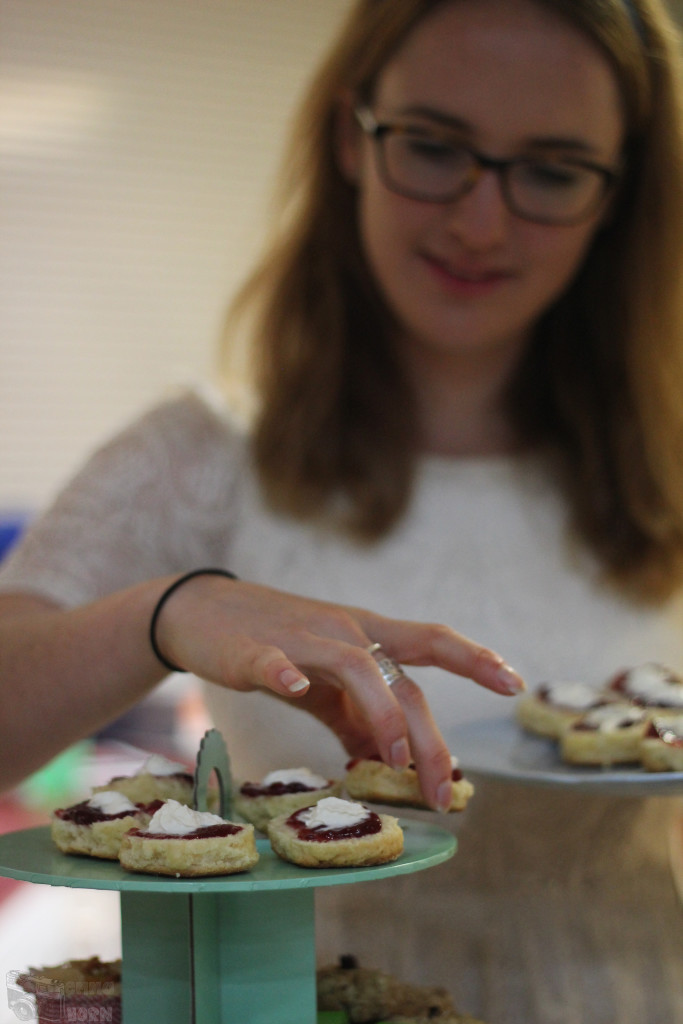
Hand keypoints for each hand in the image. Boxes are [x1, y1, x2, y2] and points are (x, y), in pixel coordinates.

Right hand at [155, 575, 524, 811]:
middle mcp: (343, 631)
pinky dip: (287, 672)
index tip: (513, 681)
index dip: (473, 659)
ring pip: (354, 664)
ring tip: (396, 756)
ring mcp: (300, 637)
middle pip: (400, 674)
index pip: (430, 641)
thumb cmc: (273, 646)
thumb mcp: (323, 683)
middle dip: (429, 734)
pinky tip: (295, 686)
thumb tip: (389, 760)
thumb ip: (356, 716)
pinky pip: (275, 660)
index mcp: (364, 636)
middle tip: (446, 788)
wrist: (201, 612)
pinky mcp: (254, 650)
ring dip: (380, 709)